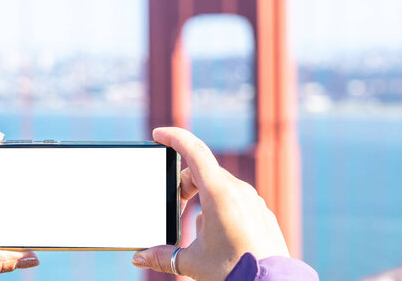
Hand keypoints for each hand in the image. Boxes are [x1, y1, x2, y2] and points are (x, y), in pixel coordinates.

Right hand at [132, 127, 288, 280]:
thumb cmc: (235, 271)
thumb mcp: (193, 262)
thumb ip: (163, 256)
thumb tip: (139, 256)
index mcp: (219, 193)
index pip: (194, 150)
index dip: (174, 137)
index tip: (159, 134)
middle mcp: (239, 190)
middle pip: (204, 170)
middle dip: (184, 182)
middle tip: (173, 202)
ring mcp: (253, 200)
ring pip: (220, 186)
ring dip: (202, 197)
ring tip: (197, 226)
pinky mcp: (262, 212)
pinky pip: (236, 199)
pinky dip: (221, 206)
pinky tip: (218, 234)